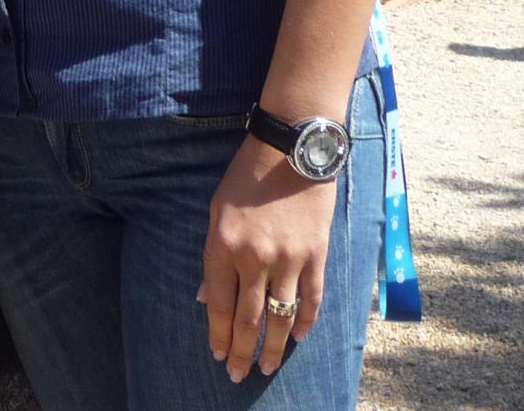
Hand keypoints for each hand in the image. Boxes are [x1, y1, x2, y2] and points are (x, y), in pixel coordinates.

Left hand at [196, 136, 338, 383]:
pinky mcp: (316, 254)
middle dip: (242, 351)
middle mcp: (255, 258)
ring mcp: (288, 258)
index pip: (220, 304)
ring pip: (279, 316)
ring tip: (267, 367)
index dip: (219, 334)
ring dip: (272, 347)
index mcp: (224, 245)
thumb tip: (208, 298)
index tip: (218, 355)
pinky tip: (297, 338)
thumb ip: (213, 255)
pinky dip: (305, 322)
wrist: (291, 148)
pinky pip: (311, 298)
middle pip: (248, 318)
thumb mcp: (216, 209)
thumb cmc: (246, 175)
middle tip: (239, 375)